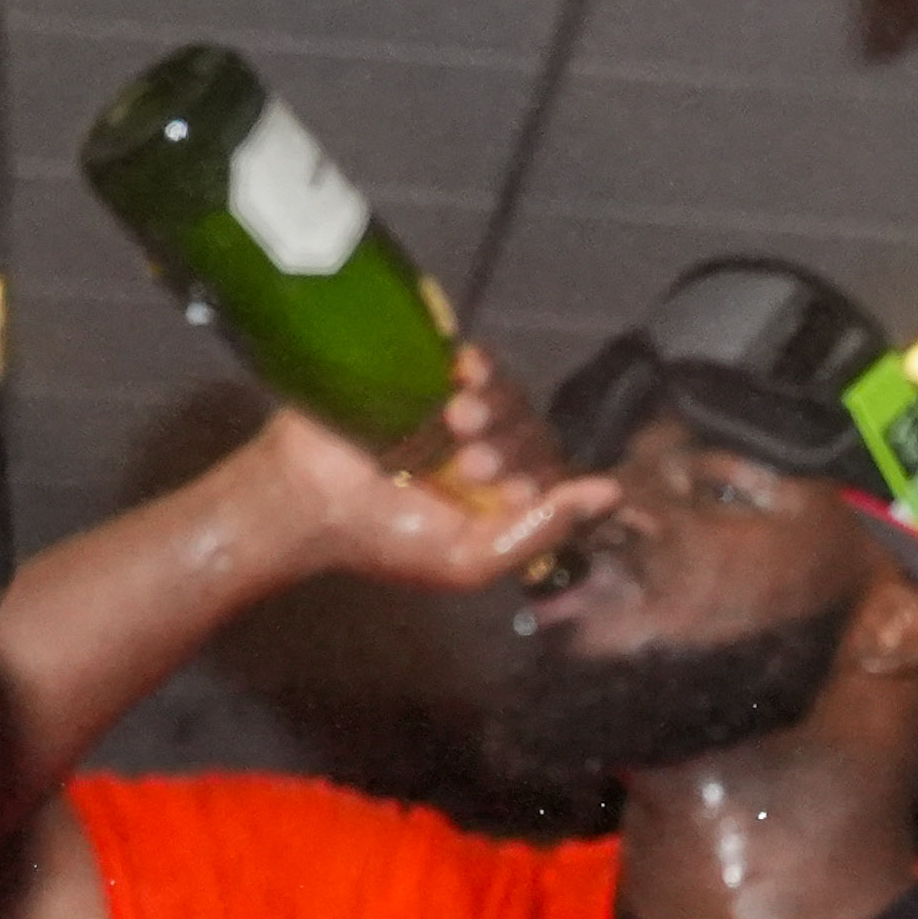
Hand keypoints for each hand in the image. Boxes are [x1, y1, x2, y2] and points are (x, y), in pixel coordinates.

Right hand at [235, 390, 616, 602]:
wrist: (308, 501)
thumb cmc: (385, 538)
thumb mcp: (469, 560)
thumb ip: (538, 532)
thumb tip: (609, 493)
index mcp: (503, 497)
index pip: (555, 474)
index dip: (546, 478)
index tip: (505, 490)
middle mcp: (489, 449)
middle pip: (536, 430)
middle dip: (513, 446)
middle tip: (471, 464)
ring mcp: (459, 409)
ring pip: (512, 393)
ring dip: (497, 405)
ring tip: (457, 422)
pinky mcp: (431, 374)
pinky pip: (478, 359)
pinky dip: (483, 364)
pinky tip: (467, 374)